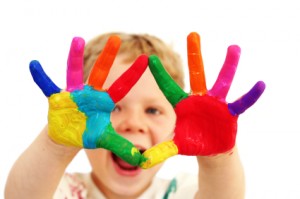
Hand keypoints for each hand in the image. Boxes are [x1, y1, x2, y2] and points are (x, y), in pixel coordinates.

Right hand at [30, 36, 147, 165]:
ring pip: (74, 72)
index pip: (123, 86)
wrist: (68, 136)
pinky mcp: (58, 98)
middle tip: (116, 39)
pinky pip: (48, 86)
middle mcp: (90, 93)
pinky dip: (41, 77)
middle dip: (108, 57)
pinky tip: (34, 65)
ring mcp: (74, 94)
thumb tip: (140, 160)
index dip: (134, 74)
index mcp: (104, 101)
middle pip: (101, 73)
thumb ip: (122, 147)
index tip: (146, 59)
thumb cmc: (88, 134)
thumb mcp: (105, 140)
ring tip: (77, 40)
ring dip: (75, 58)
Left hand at [140, 32, 264, 167]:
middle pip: (197, 74)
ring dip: (228, 66)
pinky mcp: (230, 112)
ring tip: (234, 48)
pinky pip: (241, 103)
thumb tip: (141, 162)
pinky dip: (250, 96)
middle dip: (195, 55)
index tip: (149, 59)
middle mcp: (199, 99)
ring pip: (222, 81)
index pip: (169, 88)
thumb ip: (161, 151)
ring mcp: (216, 103)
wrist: (211, 148)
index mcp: (183, 104)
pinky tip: (260, 84)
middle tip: (193, 34)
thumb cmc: (192, 142)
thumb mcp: (176, 146)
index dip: (160, 75)